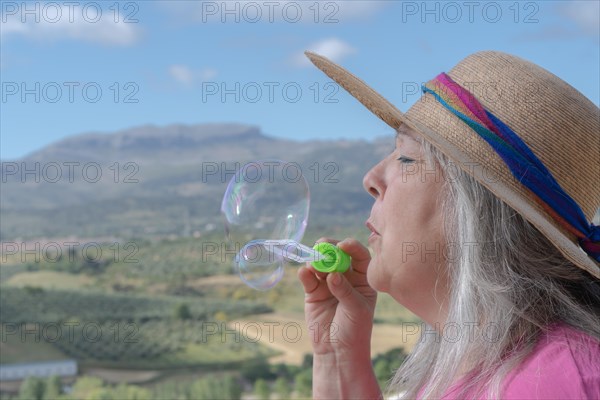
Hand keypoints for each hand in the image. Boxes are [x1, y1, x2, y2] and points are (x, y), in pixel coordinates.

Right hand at [298, 237, 376, 356]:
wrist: (337, 351)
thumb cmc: (355, 329)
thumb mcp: (356, 309)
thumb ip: (345, 290)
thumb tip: (332, 274)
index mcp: (363, 278)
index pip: (359, 256)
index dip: (352, 247)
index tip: (343, 244)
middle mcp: (346, 277)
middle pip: (337, 255)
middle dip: (329, 248)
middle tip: (322, 245)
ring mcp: (328, 283)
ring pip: (321, 263)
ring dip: (316, 260)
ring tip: (314, 265)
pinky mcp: (312, 291)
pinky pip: (308, 278)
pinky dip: (305, 273)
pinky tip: (305, 273)